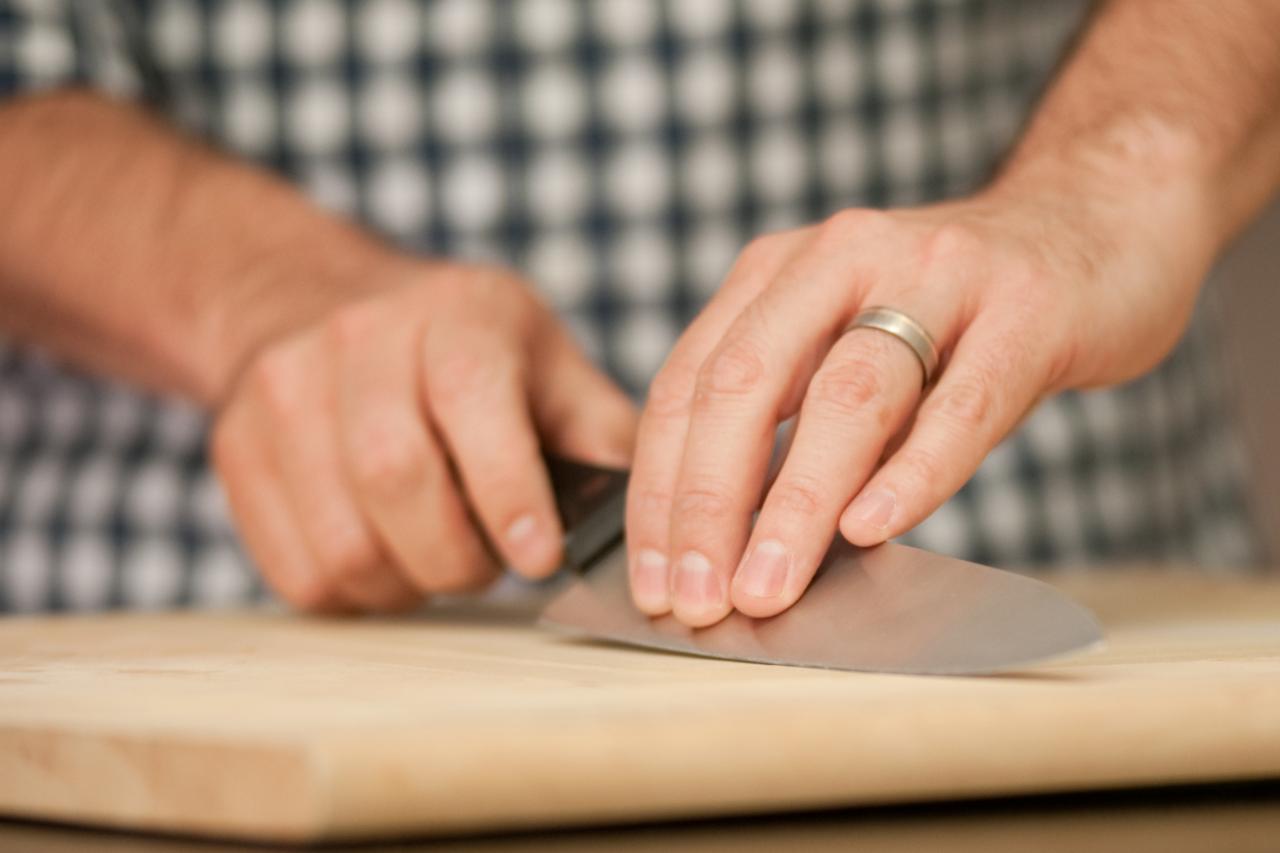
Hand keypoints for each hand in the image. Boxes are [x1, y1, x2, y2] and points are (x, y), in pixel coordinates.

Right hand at [212, 261, 636, 611]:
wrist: (318, 305)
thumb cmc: (463, 350)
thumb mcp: (548, 363)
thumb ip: (602, 434)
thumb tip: (660, 518)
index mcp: (457, 315)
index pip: (473, 403)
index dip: (507, 493)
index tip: (537, 557)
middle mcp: (359, 340)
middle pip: (396, 481)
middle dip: (458, 558)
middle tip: (488, 564)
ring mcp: (284, 391)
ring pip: (345, 543)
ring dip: (408, 583)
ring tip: (437, 558)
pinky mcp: (236, 448)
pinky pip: (297, 571)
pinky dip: (355, 593)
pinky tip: (385, 557)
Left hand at [627, 187, 1211, 625]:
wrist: (1095, 225)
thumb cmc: (954, 313)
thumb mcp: (846, 340)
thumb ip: (791, 420)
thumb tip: (728, 549)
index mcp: (779, 272)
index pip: (688, 384)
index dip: (660, 489)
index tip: (650, 580)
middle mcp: (842, 257)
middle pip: (746, 384)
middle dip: (708, 503)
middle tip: (695, 598)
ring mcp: (937, 275)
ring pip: (848, 395)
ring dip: (796, 505)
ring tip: (767, 588)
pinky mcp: (1026, 310)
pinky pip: (963, 402)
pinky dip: (913, 472)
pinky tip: (873, 529)